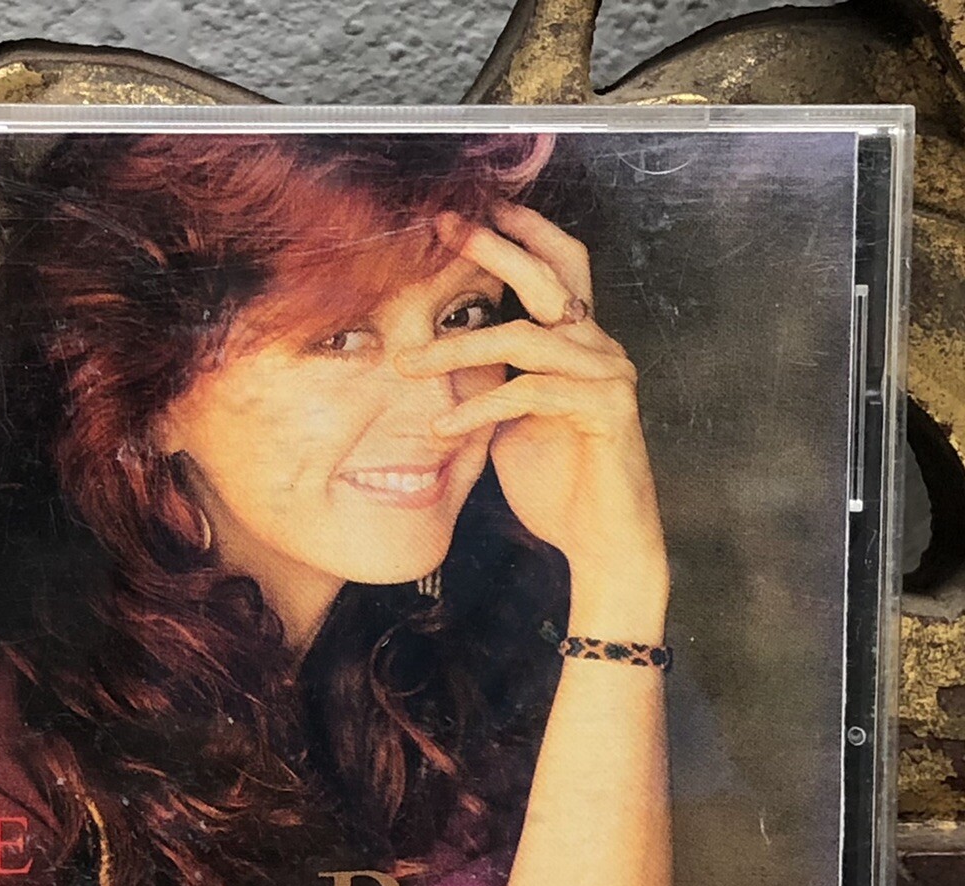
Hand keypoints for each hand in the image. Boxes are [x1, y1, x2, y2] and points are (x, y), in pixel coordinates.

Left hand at [398, 203, 668, 639]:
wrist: (599, 542)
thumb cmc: (556, 484)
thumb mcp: (510, 423)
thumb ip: (492, 382)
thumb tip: (443, 355)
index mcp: (577, 343)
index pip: (558, 267)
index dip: (521, 233)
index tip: (468, 211)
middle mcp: (599, 347)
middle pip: (548, 278)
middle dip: (494, 248)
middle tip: (445, 228)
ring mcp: (608, 375)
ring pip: (527, 337)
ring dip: (459, 349)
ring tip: (408, 364)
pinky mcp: (607, 410)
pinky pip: (531, 394)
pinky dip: (481, 409)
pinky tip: (443, 429)